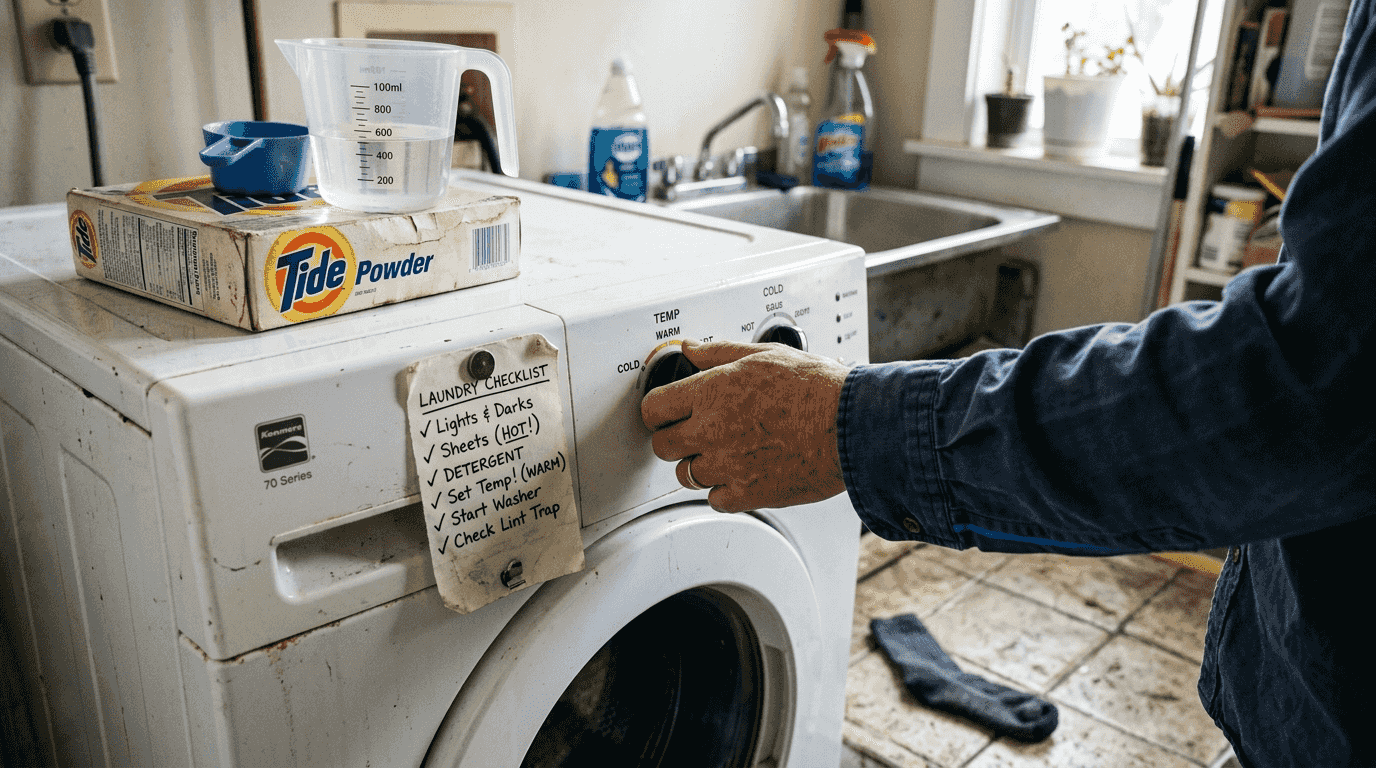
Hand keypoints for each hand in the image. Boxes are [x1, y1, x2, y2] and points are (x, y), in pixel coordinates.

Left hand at [640, 339, 849, 512]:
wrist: (851, 425)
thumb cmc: (816, 387)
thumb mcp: (763, 355)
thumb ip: (718, 353)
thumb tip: (690, 348)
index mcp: (711, 392)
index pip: (654, 408)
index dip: (657, 411)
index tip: (665, 413)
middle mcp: (711, 430)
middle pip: (662, 447)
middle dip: (674, 440)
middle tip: (693, 433)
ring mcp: (728, 465)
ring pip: (686, 476)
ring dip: (698, 465)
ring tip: (723, 452)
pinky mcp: (748, 493)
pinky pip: (715, 499)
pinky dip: (723, 491)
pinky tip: (740, 474)